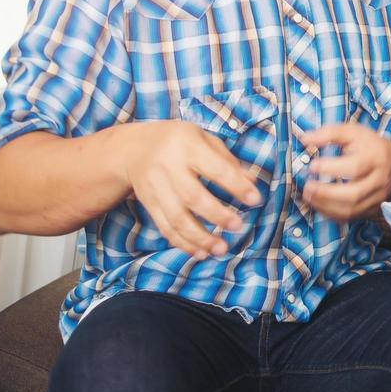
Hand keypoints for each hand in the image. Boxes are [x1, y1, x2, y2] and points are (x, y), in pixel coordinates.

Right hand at [113, 119, 260, 259]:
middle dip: (216, 215)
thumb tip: (253, 181)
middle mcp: (168, 166)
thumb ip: (228, 161)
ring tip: (221, 249)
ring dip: (200, 237)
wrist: (135, 148)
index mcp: (187, 145)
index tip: (255, 199)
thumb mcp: (204, 139)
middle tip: (237, 226)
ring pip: (176, 218)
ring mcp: (155, 187)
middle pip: (192, 196)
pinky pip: (165, 227)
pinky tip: (200, 252)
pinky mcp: (148, 204)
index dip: (236, 185)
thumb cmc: (180, 141)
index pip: (215, 168)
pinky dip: (183, 243)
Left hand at [301, 123, 390, 219]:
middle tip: (307, 187)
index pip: (355, 167)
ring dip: (326, 206)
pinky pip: (351, 217)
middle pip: (354, 194)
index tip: (313, 165)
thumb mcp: (353, 132)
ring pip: (352, 210)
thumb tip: (306, 139)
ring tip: (309, 196)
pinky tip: (319, 205)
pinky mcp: (372, 209)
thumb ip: (330, 133)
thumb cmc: (370, 146)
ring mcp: (376, 198)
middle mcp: (379, 180)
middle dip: (327, 193)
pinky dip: (332, 214)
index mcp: (375, 158)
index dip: (332, 168)